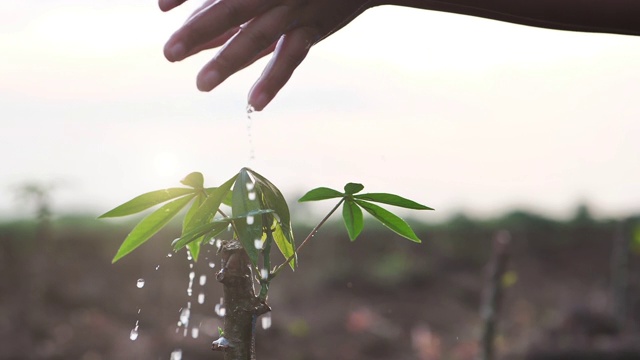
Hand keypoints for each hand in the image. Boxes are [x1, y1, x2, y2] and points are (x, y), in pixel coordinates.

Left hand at [160, 0, 373, 110]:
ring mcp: (294, 9)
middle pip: (231, 9)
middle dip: (199, 31)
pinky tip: (255, 103)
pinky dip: (274, 80)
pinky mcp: (312, 29)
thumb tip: (188, 17)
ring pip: (259, 35)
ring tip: (202, 84)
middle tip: (169, 54)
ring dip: (229, 60)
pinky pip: (291, 57)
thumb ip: (227, 2)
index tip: (161, 7)